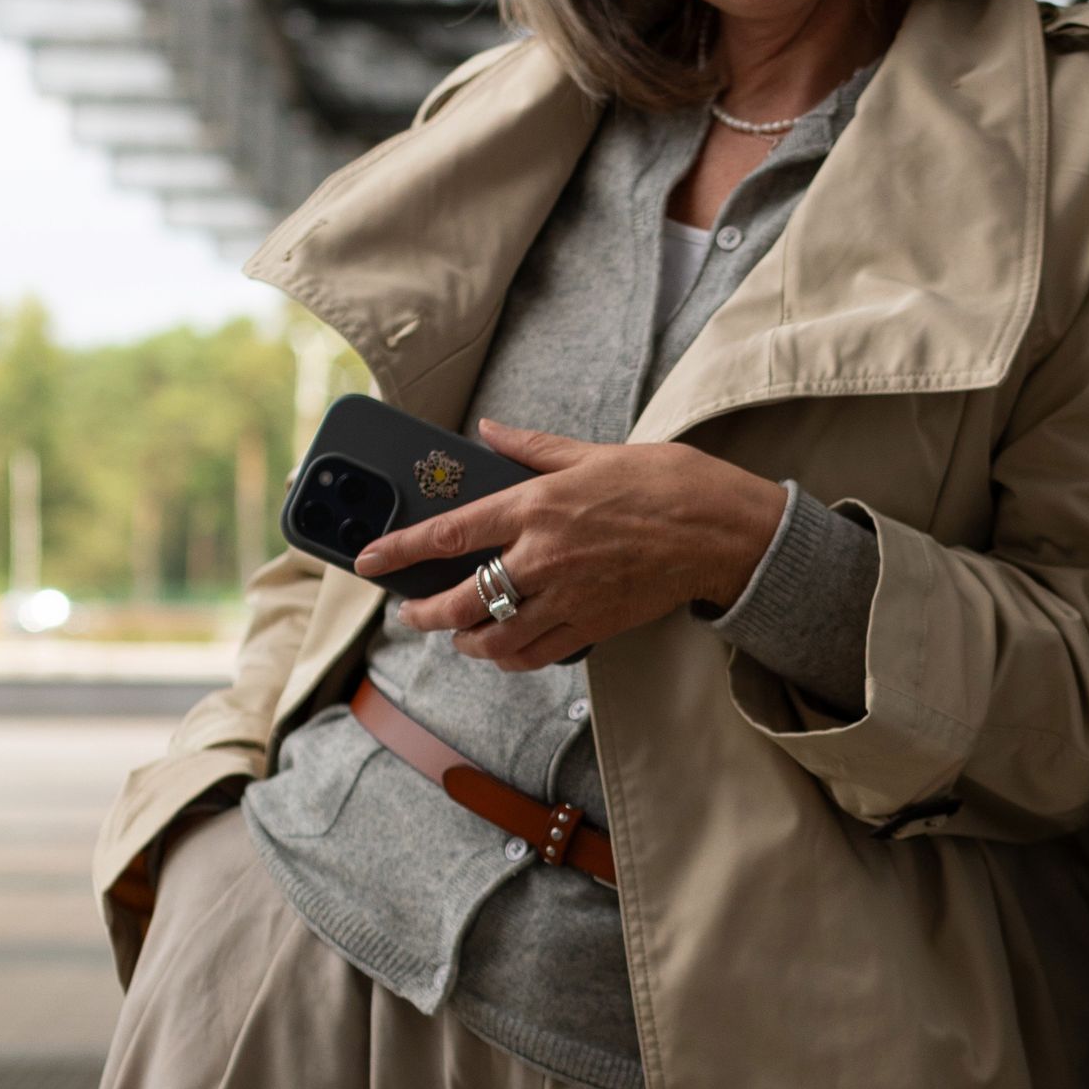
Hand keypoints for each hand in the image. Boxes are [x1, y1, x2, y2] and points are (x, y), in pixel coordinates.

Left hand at [364, 421, 787, 667]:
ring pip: (496, 637)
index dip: (401, 550)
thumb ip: (531, 447)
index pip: (450, 532)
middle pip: (463, 598)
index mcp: (538, 506)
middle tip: (410, 613)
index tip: (369, 560)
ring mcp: (568, 598)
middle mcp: (544, 557)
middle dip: (426, 612)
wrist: (719, 529)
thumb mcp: (591, 452)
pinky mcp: (593, 626)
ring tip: (455, 635)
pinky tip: (501, 651)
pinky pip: (536, 654)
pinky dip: (509, 658)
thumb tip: (488, 430)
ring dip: (465, 641)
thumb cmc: (663, 483)